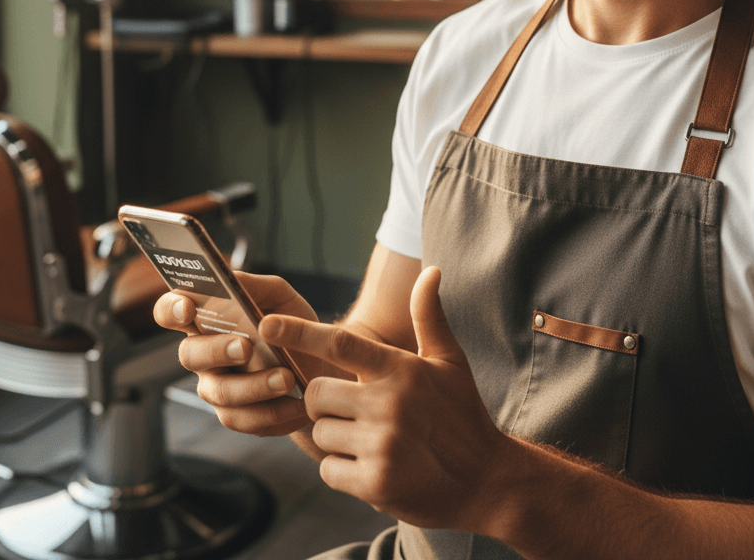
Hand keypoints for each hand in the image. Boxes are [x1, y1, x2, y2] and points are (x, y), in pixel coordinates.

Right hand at [153, 272, 326, 436]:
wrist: (319, 367)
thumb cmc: (291, 326)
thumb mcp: (280, 296)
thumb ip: (254, 285)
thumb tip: (231, 278)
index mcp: (206, 319)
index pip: (170, 312)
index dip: (171, 309)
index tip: (189, 307)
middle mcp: (203, 354)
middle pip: (189, 354)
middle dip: (217, 350)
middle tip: (246, 347)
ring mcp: (216, 387)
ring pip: (220, 391)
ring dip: (254, 385)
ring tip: (287, 377)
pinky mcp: (235, 416)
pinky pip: (242, 418)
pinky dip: (272, 409)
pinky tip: (294, 399)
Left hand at [260, 266, 510, 528]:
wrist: (486, 481)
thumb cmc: (463, 414)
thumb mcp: (449, 362)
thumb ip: (430, 316)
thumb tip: (431, 271)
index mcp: (401, 369)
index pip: (340, 343)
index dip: (300, 332)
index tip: (266, 324)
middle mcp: (389, 404)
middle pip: (317, 393)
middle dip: (325, 402)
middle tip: (353, 410)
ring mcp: (382, 445)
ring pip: (320, 433)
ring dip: (335, 438)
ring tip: (371, 441)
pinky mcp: (375, 483)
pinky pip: (328, 470)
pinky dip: (341, 471)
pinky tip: (372, 467)